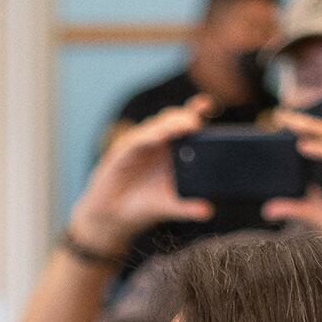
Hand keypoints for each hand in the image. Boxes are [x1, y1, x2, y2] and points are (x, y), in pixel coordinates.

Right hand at [68, 98, 216, 251]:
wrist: (112, 216)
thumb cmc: (141, 205)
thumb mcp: (167, 206)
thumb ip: (186, 207)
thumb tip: (209, 211)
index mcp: (171, 150)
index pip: (185, 125)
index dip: (196, 112)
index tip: (209, 105)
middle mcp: (156, 142)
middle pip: (172, 120)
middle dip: (185, 117)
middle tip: (197, 122)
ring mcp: (139, 145)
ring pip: (155, 127)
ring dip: (170, 125)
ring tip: (186, 125)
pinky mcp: (122, 152)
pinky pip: (136, 141)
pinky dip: (148, 138)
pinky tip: (158, 137)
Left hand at [263, 109, 321, 234]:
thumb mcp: (316, 214)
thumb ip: (294, 208)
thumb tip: (266, 210)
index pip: (319, 139)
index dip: (302, 129)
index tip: (279, 122)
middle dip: (304, 122)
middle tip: (280, 114)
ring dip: (314, 128)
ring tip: (292, 123)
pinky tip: (304, 146)